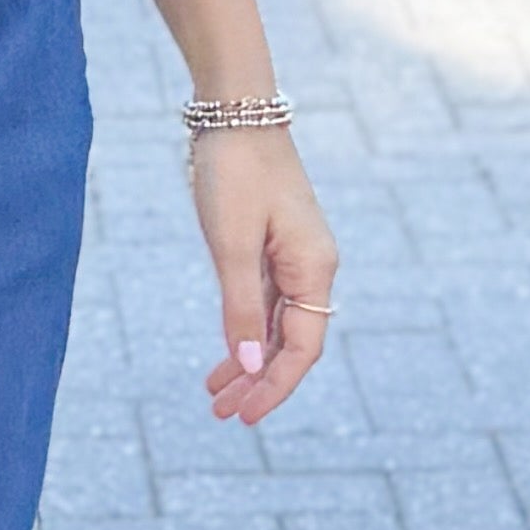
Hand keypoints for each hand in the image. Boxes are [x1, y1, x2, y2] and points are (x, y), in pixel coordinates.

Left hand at [194, 125, 335, 425]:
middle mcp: (313, 268)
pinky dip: (245, 332)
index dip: (274, 386)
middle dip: (259, 382)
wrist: (235, 112)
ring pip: (276, 327)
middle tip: (221, 415)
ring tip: (214, 396)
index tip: (243, 417)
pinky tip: (225, 355)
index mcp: (315, 268)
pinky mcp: (272, 247)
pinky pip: (265, 304)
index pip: (303, 348)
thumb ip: (242, 309)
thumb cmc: (234, 173)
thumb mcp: (232, 245)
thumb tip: (251, 366)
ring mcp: (294, 258)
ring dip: (248, 362)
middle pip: (292, 343)